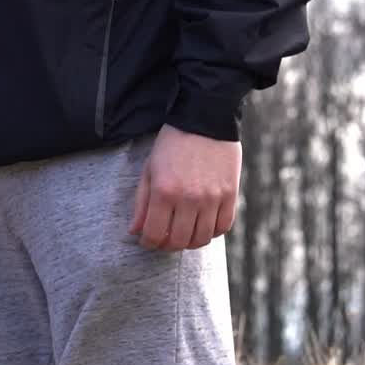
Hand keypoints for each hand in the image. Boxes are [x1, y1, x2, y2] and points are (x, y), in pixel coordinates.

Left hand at [129, 124, 240, 250]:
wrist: (205, 120)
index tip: (148, 240)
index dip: (149, 243)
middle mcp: (189, 198)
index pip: (155, 235)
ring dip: (190, 242)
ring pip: (201, 239)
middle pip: (179, 241)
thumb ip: (141, 204)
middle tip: (165, 238)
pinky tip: (202, 224)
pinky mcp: (230, 194)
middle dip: (168, 245)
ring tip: (184, 233)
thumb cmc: (171, 145)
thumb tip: (134, 231)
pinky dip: (211, 232)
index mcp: (164, 192)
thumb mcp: (149, 171)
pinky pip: (222, 227)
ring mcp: (212, 198)